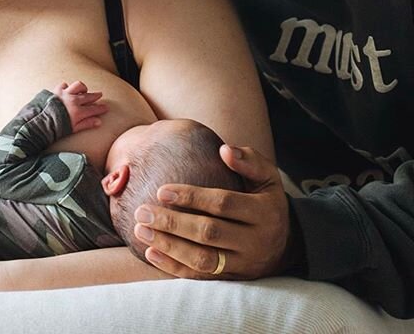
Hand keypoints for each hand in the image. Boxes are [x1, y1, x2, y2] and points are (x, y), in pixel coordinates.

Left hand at [53, 80, 107, 132]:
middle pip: (88, 96)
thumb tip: (98, 122)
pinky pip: (64, 85)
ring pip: (78, 86)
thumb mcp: (73, 128)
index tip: (106, 107)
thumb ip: (86, 124)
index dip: (101, 108)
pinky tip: (68, 91)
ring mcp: (65, 94)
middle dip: (95, 95)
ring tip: (84, 90)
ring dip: (82, 88)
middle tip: (100, 95)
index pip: (93, 109)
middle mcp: (73, 100)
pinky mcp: (57, 90)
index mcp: (78, 112)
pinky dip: (67, 87)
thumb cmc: (56, 127)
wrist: (39, 121)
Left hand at [133, 146, 292, 279]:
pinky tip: (151, 253)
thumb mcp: (268, 177)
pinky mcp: (232, 279)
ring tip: (141, 230)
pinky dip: (174, 267)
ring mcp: (243, 264)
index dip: (191, 197)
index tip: (161, 190)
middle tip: (142, 211)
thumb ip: (248, 161)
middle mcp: (254, 241)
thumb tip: (224, 149)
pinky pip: (201, 277)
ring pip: (203, 260)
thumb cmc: (268, 201)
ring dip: (168, 246)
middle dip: (172, 222)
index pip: (223, 204)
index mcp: (264, 212)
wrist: (287, 244)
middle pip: (208, 233)